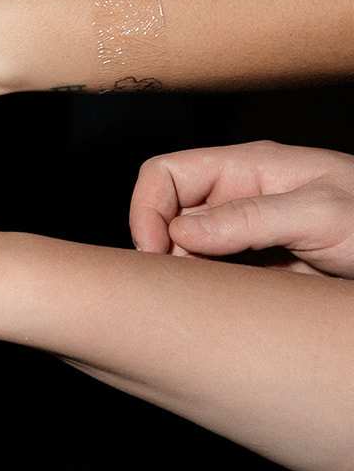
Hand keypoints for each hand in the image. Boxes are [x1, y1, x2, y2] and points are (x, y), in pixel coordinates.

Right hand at [128, 140, 353, 275]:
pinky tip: (228, 302)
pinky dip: (206, 290)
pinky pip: (210, 276)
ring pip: (184, 250)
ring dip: (187, 273)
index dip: (148, 209)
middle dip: (163, 248)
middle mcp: (240, 197)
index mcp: (249, 168)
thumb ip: (249, 219)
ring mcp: (245, 234)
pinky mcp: (254, 267)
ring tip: (217, 292)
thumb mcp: (322, 214)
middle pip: (167, 214)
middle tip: (186, 280)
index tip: (158, 251)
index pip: (166, 173)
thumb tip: (179, 232)